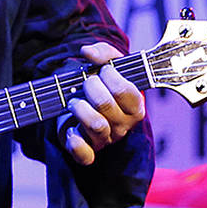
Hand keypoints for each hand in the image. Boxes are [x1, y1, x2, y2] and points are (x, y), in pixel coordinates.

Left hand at [63, 42, 145, 164]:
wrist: (85, 106)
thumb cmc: (102, 86)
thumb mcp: (108, 64)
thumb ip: (103, 52)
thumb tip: (87, 52)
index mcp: (135, 106)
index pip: (126, 91)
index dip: (110, 76)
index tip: (103, 71)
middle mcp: (124, 125)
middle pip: (106, 105)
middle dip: (91, 88)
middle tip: (86, 83)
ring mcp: (107, 140)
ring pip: (96, 125)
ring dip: (79, 107)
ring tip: (74, 101)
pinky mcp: (89, 152)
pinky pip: (85, 155)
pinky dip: (76, 143)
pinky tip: (71, 129)